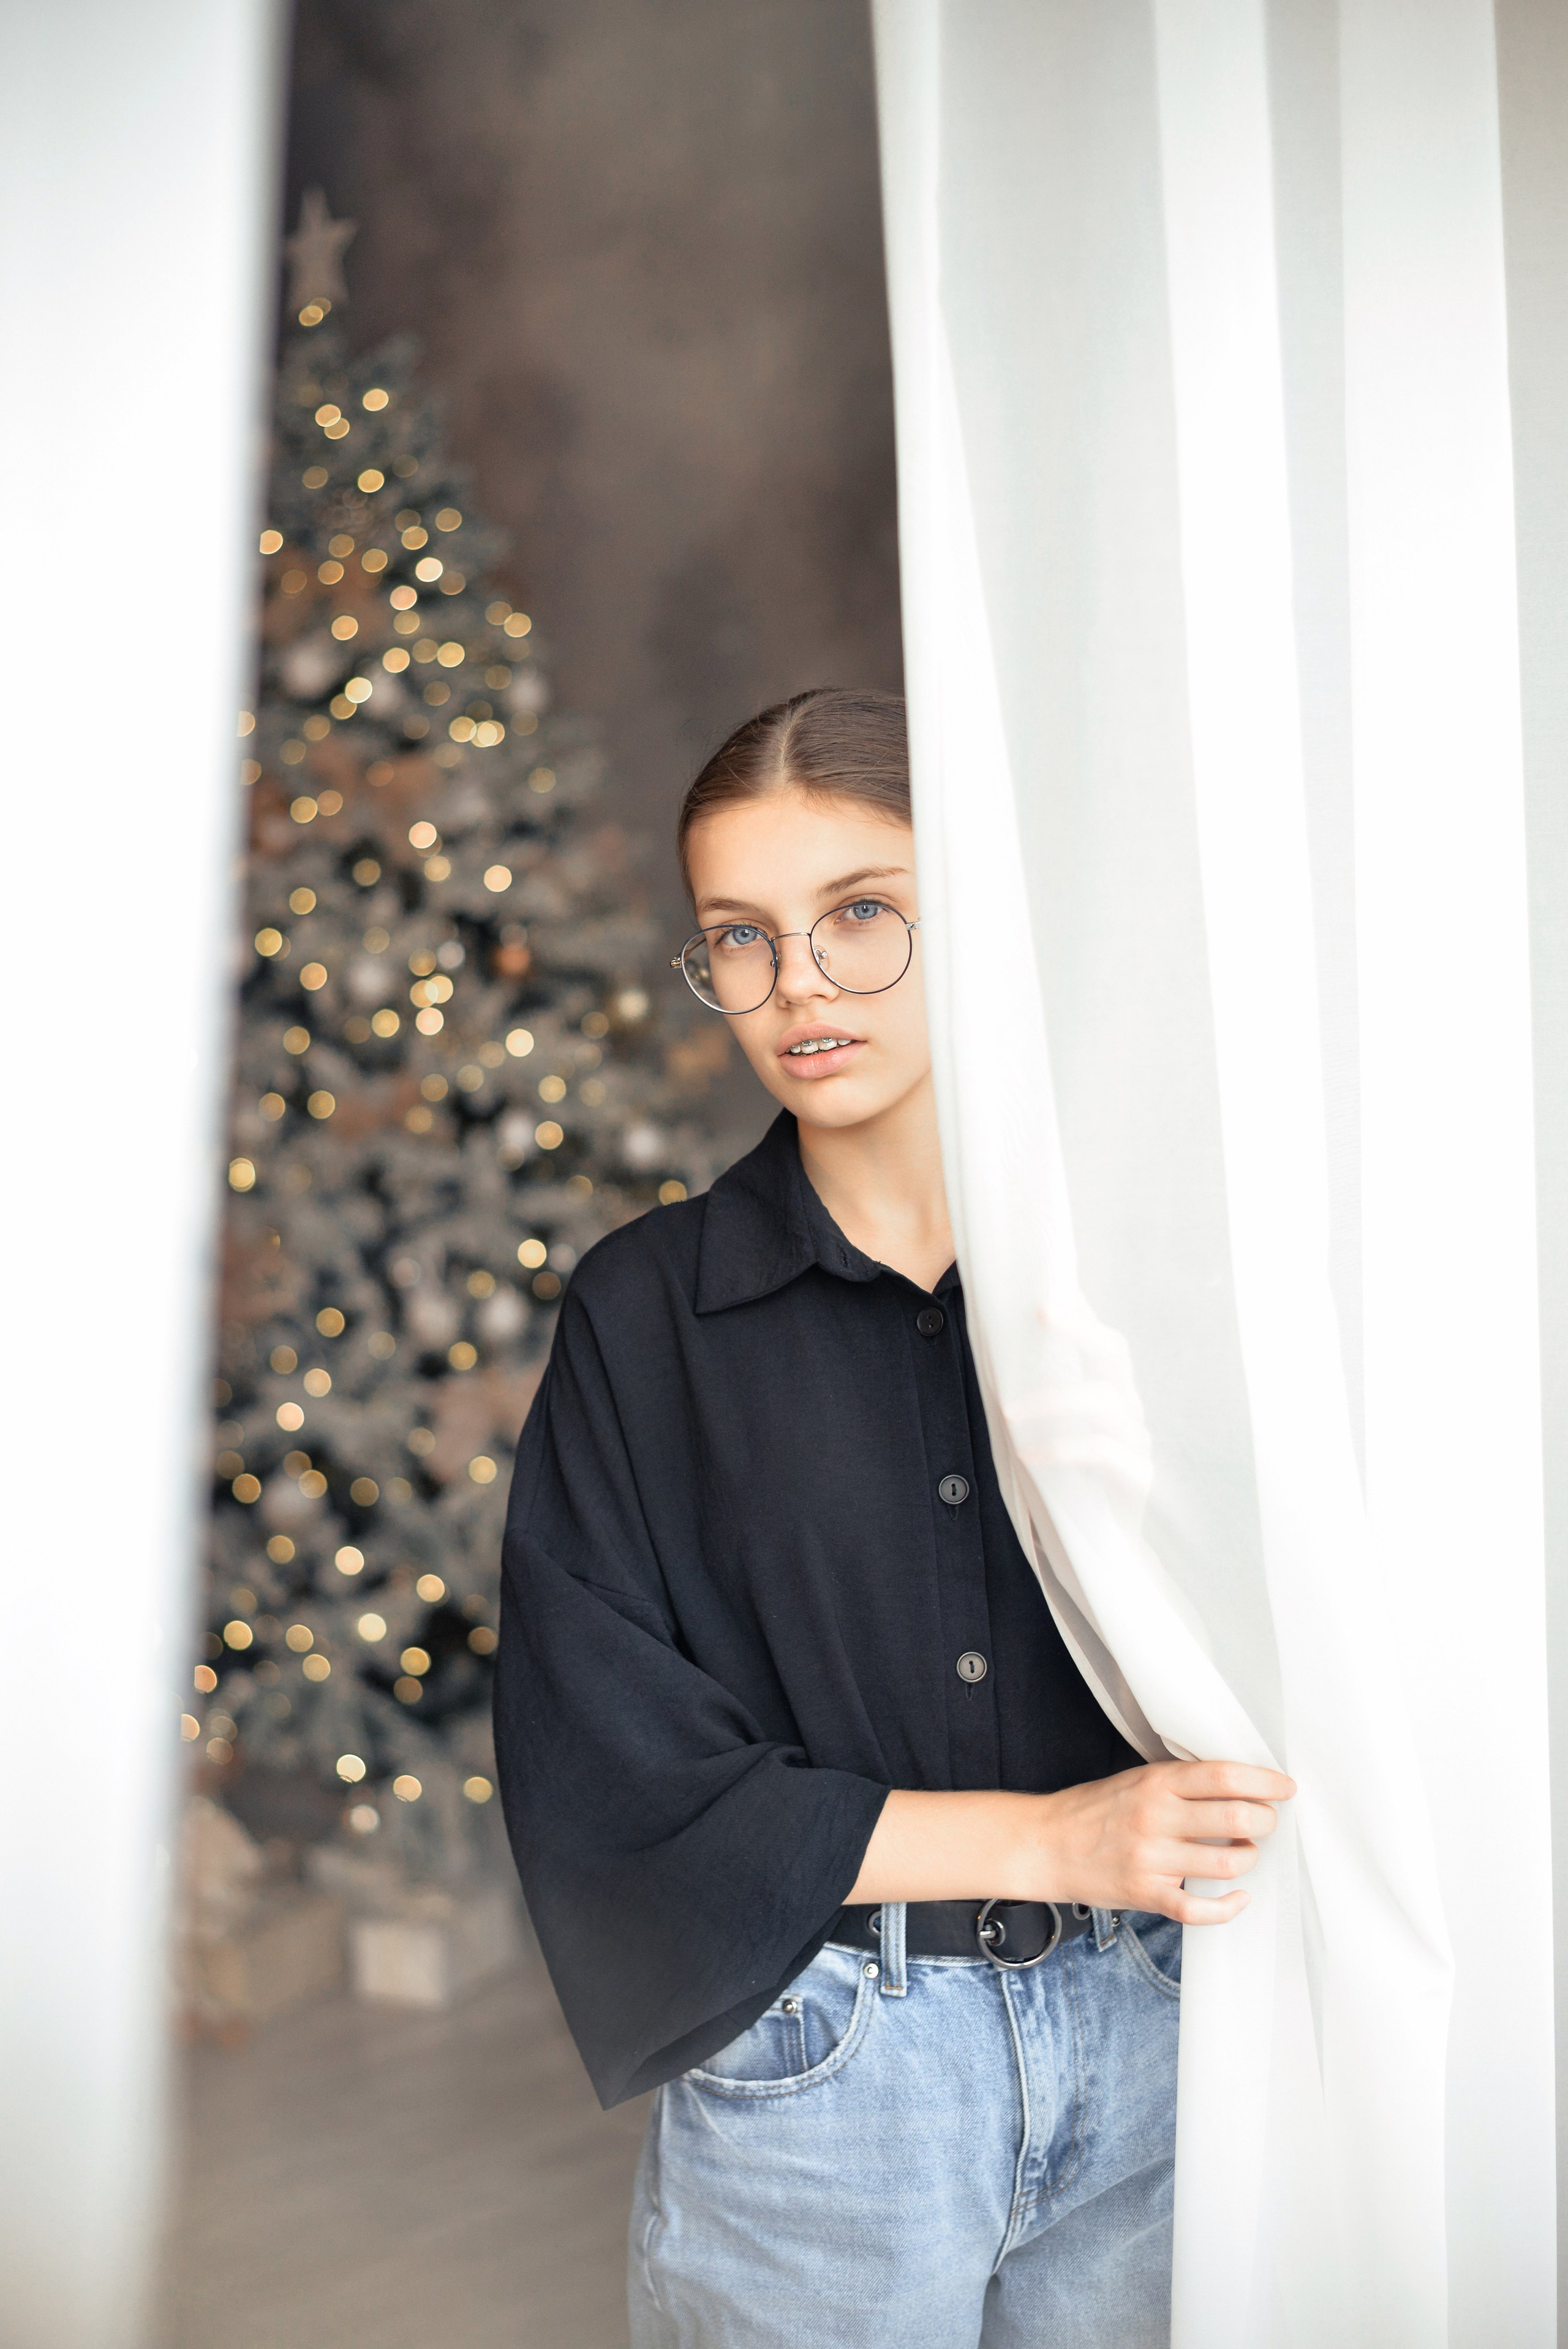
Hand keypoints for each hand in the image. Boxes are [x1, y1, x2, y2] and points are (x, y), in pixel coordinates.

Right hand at [1028, 1759, 1295, 1924]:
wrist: (1047, 1844)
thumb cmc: (1097, 1809)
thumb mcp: (1137, 1779)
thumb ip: (1182, 1782)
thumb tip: (1239, 1786)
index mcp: (1157, 1782)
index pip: (1224, 1776)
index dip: (1264, 1782)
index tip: (1285, 1788)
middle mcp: (1156, 1817)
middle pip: (1236, 1817)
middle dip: (1265, 1821)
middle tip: (1267, 1822)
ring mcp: (1152, 1858)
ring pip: (1227, 1862)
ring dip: (1249, 1858)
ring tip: (1245, 1852)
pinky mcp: (1146, 1894)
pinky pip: (1199, 1908)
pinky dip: (1228, 1906)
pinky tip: (1238, 1897)